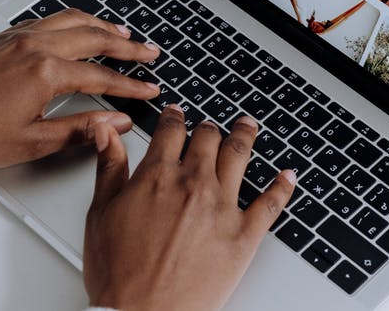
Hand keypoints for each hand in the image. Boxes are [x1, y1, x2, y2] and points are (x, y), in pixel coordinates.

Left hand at [0, 9, 160, 169]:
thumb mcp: (33, 142)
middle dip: (126, 46)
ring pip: (71, 20)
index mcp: (45, 73)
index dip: (130, 85)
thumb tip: (115, 123)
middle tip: (149, 53)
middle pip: (94, 38)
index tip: (149, 90)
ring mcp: (18, 38)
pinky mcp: (3, 37)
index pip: (101, 76)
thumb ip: (80, 129)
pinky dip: (72, 20)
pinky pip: (48, 20)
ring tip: (122, 33)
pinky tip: (78, 27)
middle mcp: (34, 47)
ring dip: (101, 26)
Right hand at [83, 107, 296, 310]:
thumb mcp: (100, 212)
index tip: (177, 114)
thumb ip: (109, 167)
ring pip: (239, 158)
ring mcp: (222, 208)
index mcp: (157, 176)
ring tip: (248, 128)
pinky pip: (271, 203)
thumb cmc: (119, 273)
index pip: (171, 131)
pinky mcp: (244, 236)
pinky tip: (288, 176)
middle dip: (208, 129)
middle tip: (211, 126)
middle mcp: (193, 185)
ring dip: (245, 137)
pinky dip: (283, 186)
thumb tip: (105, 132)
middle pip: (208, 139)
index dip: (174, 117)